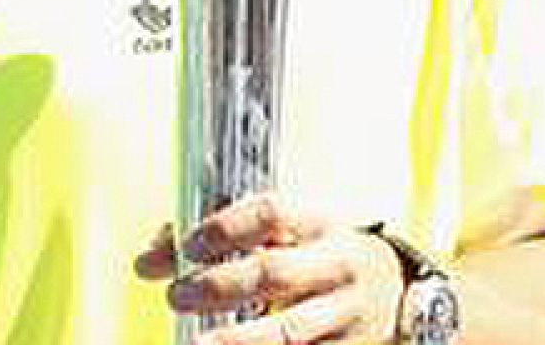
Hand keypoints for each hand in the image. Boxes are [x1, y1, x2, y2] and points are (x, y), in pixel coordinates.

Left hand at [134, 193, 404, 344]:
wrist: (397, 291)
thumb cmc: (323, 254)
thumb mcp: (289, 233)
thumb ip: (223, 236)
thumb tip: (147, 259)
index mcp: (320, 223)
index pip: (272, 213)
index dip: (226, 227)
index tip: (189, 245)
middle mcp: (335, 265)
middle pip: (272, 273)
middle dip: (218, 285)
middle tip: (177, 294)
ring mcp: (343, 313)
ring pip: (286, 330)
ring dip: (235, 340)